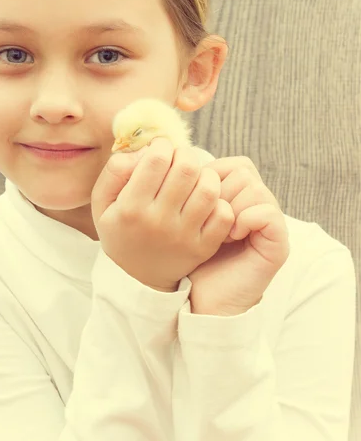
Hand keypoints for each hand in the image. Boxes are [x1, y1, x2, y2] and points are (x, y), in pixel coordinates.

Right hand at [90, 137, 234, 292]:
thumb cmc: (120, 229)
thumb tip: (145, 151)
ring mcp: (184, 236)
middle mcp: (158, 222)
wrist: (136, 278)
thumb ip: (116, 170)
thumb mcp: (103, 202)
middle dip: (185, 155)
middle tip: (179, 160)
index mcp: (131, 208)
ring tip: (194, 178)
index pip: (156, 160)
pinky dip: (219, 202)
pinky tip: (204, 201)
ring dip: (205, 175)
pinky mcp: (203, 247)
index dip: (161, 145)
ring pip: (209, 189)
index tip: (160, 150)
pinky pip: (223, 214)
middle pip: (187, 169)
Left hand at [188, 156, 289, 315]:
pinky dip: (246, 219)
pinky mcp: (278, 243)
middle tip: (207, 218)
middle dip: (220, 192)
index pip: (235, 164)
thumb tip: (182, 160)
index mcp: (241, 197)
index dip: (212, 176)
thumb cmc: (192, 258)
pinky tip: (231, 236)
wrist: (203, 300)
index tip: (195, 201)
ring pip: (255, 188)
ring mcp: (271, 224)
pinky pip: (267, 212)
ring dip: (231, 207)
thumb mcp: (189, 217)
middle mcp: (259, 206)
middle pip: (244, 171)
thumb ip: (193, 189)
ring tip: (219, 230)